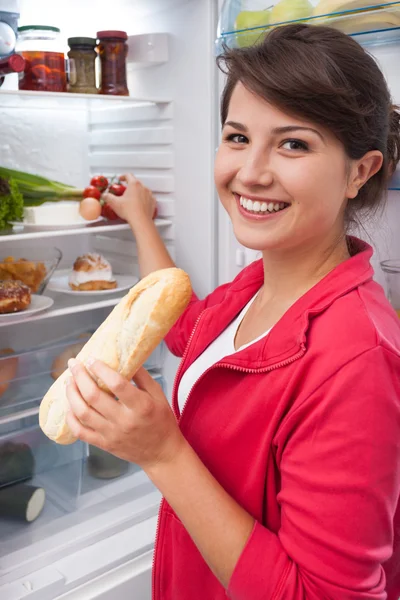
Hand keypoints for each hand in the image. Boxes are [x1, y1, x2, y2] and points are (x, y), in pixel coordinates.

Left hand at [65, 358, 185, 470]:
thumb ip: (142, 376)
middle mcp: (124, 421)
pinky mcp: (104, 444)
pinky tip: (69, 406)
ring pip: (83, 413)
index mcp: (141, 406)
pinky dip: (71, 418)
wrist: (162, 453)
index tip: (92, 359)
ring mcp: (111, 434)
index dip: (101, 369)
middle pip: (94, 397)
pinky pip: (80, 432)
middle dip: (80, 377)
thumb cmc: (162, 421)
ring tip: (69, 381)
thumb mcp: (158, 394)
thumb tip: (124, 358)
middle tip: (73, 364)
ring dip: (72, 394)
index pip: (116, 384)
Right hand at [101, 173, 156, 227]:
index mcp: (134, 184)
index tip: (121, 179)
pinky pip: (148, 197)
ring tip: (131, 198)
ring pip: (143, 189)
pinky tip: (139, 203)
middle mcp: (143, 187)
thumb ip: (107, 197)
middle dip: (130, 185)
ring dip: (137, 192)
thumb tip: (105, 195)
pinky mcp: (152, 202)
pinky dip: (144, 198)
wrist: (141, 221)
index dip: (123, 176)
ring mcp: (149, 194)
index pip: (128, 175)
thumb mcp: (114, 203)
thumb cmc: (129, 211)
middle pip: (136, 182)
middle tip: (124, 190)